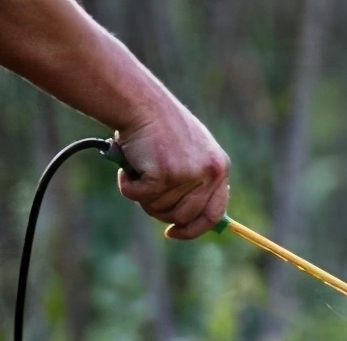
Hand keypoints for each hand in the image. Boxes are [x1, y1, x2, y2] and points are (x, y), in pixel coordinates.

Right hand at [114, 102, 229, 239]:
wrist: (141, 103)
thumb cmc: (160, 127)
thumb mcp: (190, 153)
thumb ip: (195, 183)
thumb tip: (185, 219)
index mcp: (220, 168)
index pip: (214, 214)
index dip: (193, 229)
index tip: (174, 233)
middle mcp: (208, 173)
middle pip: (183, 216)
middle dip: (160, 212)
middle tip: (145, 194)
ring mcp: (187, 175)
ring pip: (159, 209)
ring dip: (142, 196)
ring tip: (138, 170)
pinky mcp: (164, 175)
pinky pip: (140, 197)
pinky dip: (128, 186)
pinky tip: (127, 168)